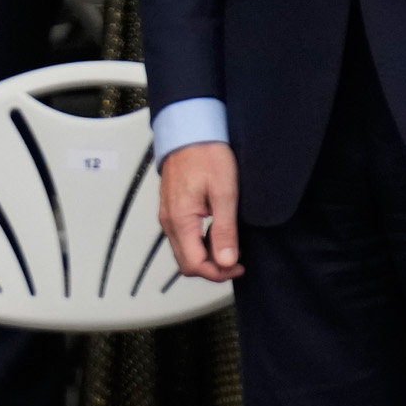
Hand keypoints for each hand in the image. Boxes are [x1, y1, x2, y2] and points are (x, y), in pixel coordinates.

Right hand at [159, 141, 240, 281]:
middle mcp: (169, 223)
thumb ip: (224, 230)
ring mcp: (168, 218)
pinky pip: (182, 239)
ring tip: (229, 248)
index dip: (218, 272)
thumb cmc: (206, 155)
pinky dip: (198, 245)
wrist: (189, 132)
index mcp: (181, 221)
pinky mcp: (171, 211)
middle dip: (212, 269)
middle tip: (235, 262)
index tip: (238, 266)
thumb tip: (226, 261)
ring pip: (183, 253)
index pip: (194, 265)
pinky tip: (215, 235)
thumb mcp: (225, 192)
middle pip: (186, 264)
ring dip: (205, 257)